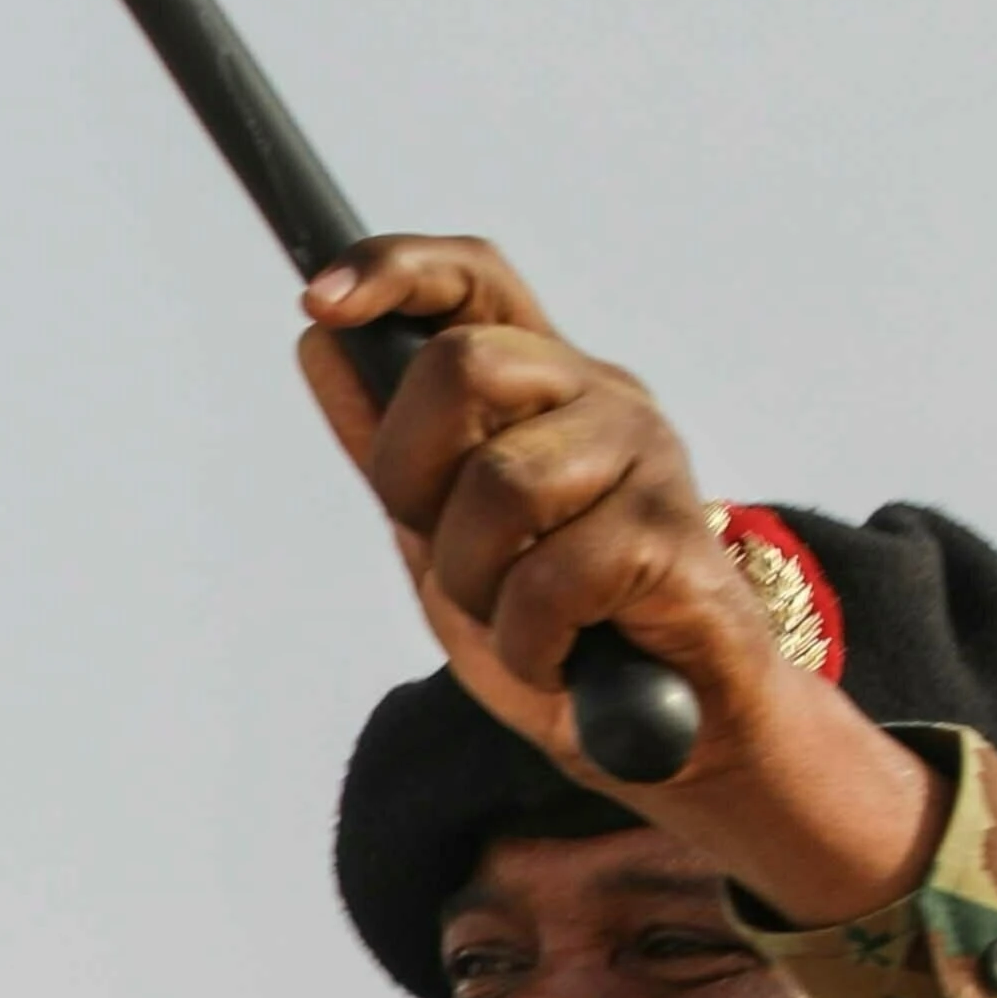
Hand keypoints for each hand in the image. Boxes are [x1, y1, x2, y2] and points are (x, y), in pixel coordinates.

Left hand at [296, 238, 938, 924]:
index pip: (477, 279)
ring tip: (516, 617)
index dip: (397, 271)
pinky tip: (559, 655)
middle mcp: (603, 396)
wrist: (669, 726)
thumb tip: (320, 341)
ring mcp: (649, 457)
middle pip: (465, 367)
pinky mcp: (677, 536)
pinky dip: (528, 641)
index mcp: (545, 384)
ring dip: (475, 581)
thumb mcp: (442, 529)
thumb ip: (388, 444)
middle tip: (443, 547)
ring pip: (501, 486)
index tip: (319, 302)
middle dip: (413, 475)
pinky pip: (550, 580)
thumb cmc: (557, 620)